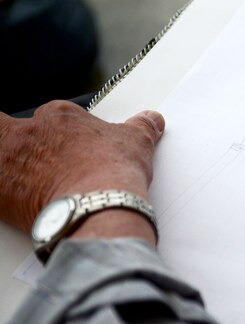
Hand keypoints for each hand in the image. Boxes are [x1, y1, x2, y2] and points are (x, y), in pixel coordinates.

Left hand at [0, 101, 164, 240]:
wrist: (98, 207)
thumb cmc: (112, 172)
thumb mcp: (137, 143)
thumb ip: (141, 127)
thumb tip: (151, 121)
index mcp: (58, 116)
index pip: (48, 117)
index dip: (57, 134)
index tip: (69, 149)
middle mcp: (28, 134)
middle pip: (9, 132)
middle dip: (21, 146)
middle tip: (41, 164)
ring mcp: (10, 164)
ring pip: (1, 158)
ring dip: (10, 167)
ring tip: (28, 181)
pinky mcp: (2, 195)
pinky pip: (0, 194)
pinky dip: (7, 197)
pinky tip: (22, 203)